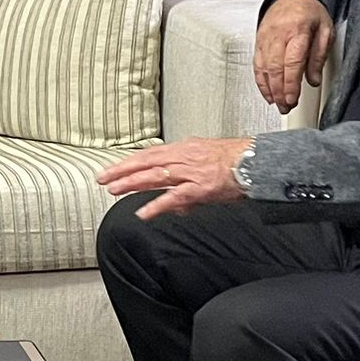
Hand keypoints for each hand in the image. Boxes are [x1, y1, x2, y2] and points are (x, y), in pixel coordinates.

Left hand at [98, 137, 252, 219]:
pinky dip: (156, 205)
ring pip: (154, 176)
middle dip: (122, 170)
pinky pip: (174, 197)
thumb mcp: (206, 162)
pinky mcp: (200, 187)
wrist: (256, 161)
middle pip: (146, 162)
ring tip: (114, 190)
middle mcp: (183, 156)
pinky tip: (143, 212)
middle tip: (103, 178)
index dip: (130, 161)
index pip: (150, 154)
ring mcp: (190, 172)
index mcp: (184, 148)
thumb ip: (187, 181)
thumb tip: (175, 203)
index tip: (113, 168)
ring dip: (132, 183)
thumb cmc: (236, 160)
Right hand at [256, 0, 334, 113]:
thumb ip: (319, 56)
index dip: (291, 84)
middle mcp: (278, 35)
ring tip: (278, 104)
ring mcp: (265, 39)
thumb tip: (313, 79)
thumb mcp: (325, 30)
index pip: (292, 62)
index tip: (293, 99)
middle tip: (286, 106)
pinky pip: (257, 65)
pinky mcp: (259, 42)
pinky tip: (268, 92)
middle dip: (280, 91)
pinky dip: (261, 81)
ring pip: (263, 68)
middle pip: (275, 68)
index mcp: (297, 31)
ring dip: (269, 89)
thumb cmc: (310, 12)